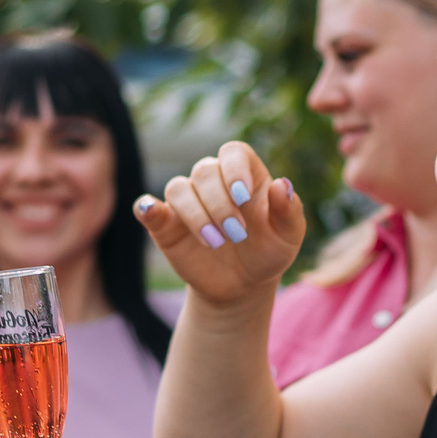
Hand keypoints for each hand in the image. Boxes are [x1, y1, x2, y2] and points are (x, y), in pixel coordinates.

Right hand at [132, 140, 305, 308]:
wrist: (244, 285)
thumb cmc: (269, 252)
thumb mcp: (289, 236)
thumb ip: (289, 210)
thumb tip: (281, 184)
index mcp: (245, 175)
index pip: (233, 152)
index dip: (235, 169)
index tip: (243, 196)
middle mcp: (213, 182)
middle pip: (205, 171)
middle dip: (220, 204)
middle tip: (236, 234)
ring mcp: (188, 202)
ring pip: (178, 188)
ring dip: (195, 215)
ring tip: (215, 242)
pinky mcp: (166, 224)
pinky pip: (147, 207)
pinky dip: (146, 207)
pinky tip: (151, 212)